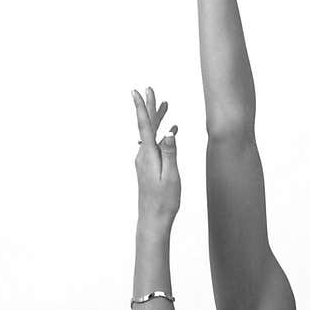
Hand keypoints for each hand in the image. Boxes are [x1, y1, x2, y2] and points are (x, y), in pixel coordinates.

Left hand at [133, 86, 180, 227]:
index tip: (137, 92)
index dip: (141, 108)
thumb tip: (169, 134)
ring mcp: (144, 161)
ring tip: (166, 106)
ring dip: (158, 120)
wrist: (153, 219)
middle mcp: (143, 155)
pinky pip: (154, 145)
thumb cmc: (164, 201)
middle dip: (150, 108)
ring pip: (151, 135)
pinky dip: (161, 135)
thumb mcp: (171, 177)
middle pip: (147, 126)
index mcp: (149, 155)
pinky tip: (170, 133)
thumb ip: (171, 154)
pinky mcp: (148, 167)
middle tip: (150, 90)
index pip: (145, 126)